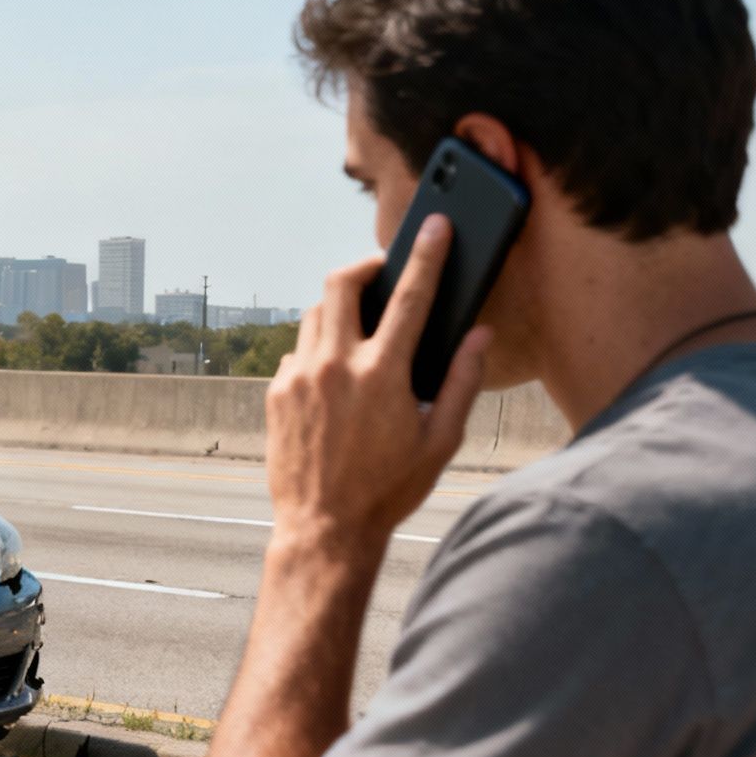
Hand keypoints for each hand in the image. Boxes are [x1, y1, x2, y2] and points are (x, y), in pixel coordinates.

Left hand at [265, 215, 489, 553]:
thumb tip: (480, 334)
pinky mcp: (275, 394)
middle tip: (385, 274)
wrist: (324, 529)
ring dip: (339, 308)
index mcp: (382, 374)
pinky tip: (335, 374)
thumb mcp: (440, 440)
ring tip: (361, 326)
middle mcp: (334, 366)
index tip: (438, 227)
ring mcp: (298, 378)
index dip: (428, 254)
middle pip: (342, 283)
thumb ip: (462, 381)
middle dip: (366, 267)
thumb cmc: (388, 489)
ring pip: (313, 314)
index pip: (410, 294)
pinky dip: (317, 349)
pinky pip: (296, 351)